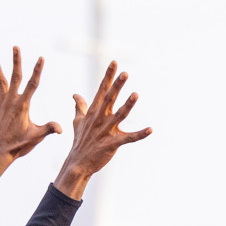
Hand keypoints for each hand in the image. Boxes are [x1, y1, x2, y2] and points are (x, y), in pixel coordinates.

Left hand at [0, 48, 60, 161]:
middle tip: (15, 47)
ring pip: (0, 82)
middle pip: (14, 77)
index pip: (32, 84)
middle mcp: (11, 101)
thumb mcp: (36, 137)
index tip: (40, 58)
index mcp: (22, 105)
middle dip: (16, 61)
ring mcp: (1, 104)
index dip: (37, 70)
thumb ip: (49, 129)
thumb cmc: (18, 145)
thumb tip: (61, 128)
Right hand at [53, 62, 151, 199]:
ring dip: (128, 105)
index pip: (101, 90)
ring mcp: (106, 131)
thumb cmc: (80, 141)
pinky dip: (140, 134)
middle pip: (109, 99)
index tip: (115, 63)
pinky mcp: (112, 144)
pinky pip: (129, 138)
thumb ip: (79, 107)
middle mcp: (100, 119)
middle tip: (125, 73)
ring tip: (136, 94)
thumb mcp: (78, 121)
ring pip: (119, 115)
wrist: (78, 163)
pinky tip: (150, 129)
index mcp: (93, 112)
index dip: (108, 76)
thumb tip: (75, 94)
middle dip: (117, 86)